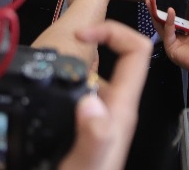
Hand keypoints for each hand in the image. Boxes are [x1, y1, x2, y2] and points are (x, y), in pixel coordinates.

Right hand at [57, 21, 149, 169]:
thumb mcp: (85, 164)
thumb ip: (93, 135)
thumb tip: (91, 100)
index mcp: (122, 109)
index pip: (136, 52)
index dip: (113, 32)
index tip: (84, 33)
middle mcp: (116, 108)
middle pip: (120, 56)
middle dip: (96, 38)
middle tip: (68, 36)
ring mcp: (103, 114)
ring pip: (100, 72)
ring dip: (82, 57)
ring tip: (58, 51)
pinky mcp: (88, 121)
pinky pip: (84, 88)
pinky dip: (70, 77)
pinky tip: (52, 82)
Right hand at [156, 0, 188, 94]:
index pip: (182, 14)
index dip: (176, 4)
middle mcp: (183, 33)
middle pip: (169, 19)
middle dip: (161, 8)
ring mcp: (175, 40)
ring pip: (163, 25)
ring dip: (157, 13)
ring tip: (151, 1)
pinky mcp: (171, 47)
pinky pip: (167, 33)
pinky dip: (168, 21)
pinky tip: (170, 11)